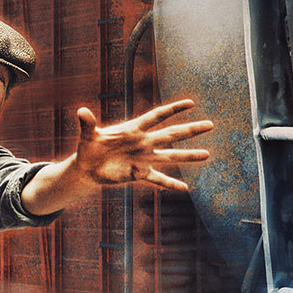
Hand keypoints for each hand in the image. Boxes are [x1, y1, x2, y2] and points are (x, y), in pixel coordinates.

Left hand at [72, 99, 212, 190]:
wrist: (87, 167)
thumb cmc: (88, 147)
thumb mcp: (88, 135)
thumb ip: (87, 124)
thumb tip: (81, 111)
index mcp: (133, 129)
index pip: (156, 116)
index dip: (173, 109)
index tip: (191, 103)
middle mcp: (143, 143)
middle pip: (171, 134)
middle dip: (190, 130)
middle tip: (210, 125)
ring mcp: (143, 159)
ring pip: (170, 156)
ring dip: (188, 156)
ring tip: (207, 155)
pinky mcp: (139, 174)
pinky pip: (158, 179)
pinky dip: (171, 184)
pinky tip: (185, 188)